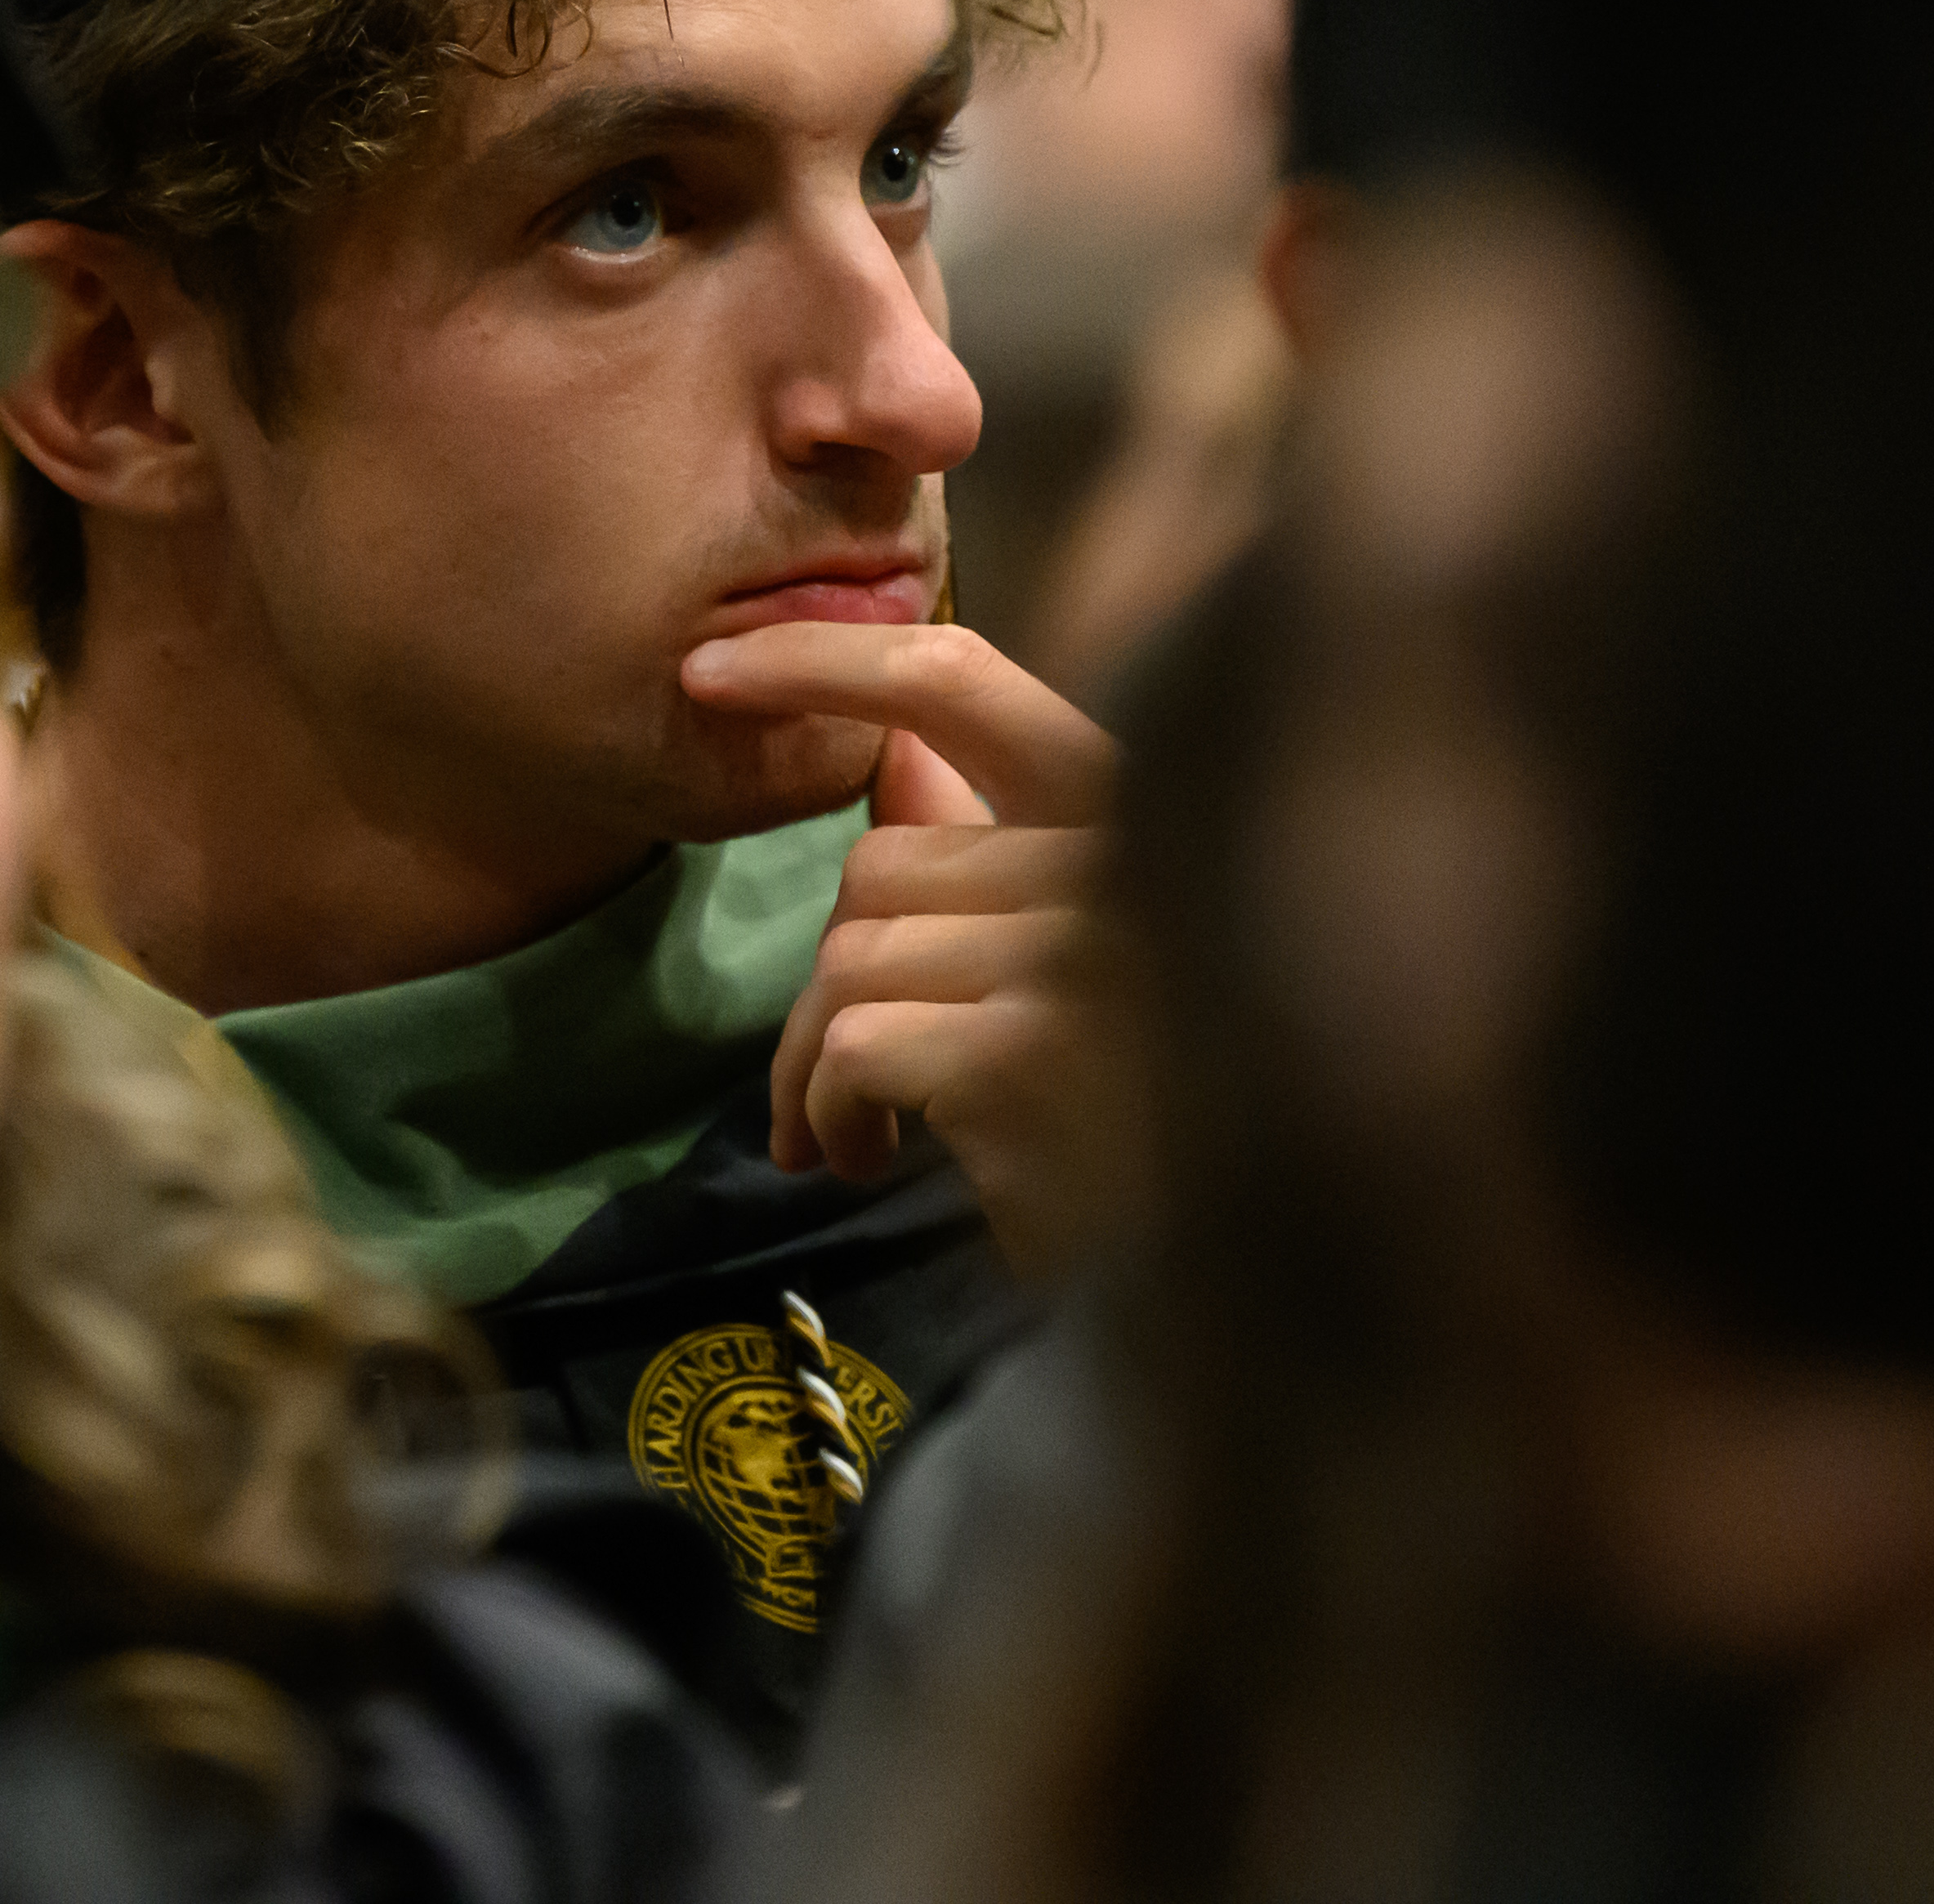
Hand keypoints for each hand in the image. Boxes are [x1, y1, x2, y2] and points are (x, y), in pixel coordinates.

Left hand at [678, 620, 1121, 1269]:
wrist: (1223, 1276)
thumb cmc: (1142, 1115)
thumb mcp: (1078, 959)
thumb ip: (991, 841)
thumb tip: (892, 738)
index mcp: (1135, 810)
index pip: (962, 679)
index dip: (825, 658)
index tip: (710, 671)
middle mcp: (1120, 861)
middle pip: (880, 868)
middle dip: (835, 979)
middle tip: (846, 1073)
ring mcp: (1079, 953)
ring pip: (852, 959)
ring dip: (818, 1062)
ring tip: (860, 1132)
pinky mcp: (1027, 1052)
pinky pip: (851, 1044)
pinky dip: (830, 1109)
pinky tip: (871, 1158)